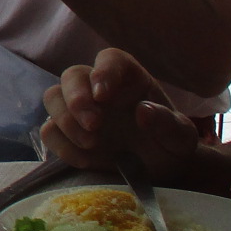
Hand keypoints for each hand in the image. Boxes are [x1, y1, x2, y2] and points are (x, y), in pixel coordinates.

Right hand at [40, 48, 200, 182]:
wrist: (159, 172)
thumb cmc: (171, 146)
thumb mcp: (182, 138)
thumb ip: (168, 123)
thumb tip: (143, 111)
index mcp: (129, 78)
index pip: (110, 59)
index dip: (103, 71)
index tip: (103, 94)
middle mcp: (98, 88)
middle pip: (72, 75)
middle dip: (76, 98)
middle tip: (93, 125)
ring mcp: (78, 111)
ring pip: (53, 98)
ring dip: (65, 120)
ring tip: (91, 143)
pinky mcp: (66, 134)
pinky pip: (49, 131)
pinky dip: (63, 146)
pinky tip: (86, 160)